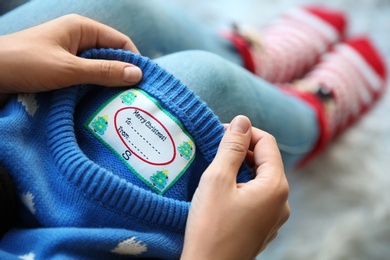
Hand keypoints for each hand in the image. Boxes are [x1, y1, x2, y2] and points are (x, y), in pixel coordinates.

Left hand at [0, 14, 141, 95]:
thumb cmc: (25, 64)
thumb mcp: (69, 69)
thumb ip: (104, 71)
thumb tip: (138, 74)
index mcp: (82, 29)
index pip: (120, 42)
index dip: (135, 61)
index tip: (146, 83)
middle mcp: (78, 40)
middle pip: (111, 57)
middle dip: (123, 76)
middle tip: (136, 99)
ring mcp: (69, 55)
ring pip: (99, 70)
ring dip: (108, 85)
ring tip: (122, 105)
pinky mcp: (62, 70)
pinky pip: (85, 79)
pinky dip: (94, 90)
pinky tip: (101, 105)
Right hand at [181, 115, 289, 259]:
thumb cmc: (210, 226)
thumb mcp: (217, 180)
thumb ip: (232, 147)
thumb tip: (243, 120)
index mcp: (275, 186)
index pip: (267, 143)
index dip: (244, 132)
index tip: (220, 133)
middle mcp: (282, 201)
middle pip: (266, 161)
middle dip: (242, 150)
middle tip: (215, 149)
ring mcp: (274, 217)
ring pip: (261, 179)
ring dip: (241, 168)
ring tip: (217, 170)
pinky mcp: (263, 227)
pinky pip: (257, 197)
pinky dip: (242, 186)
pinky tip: (223, 192)